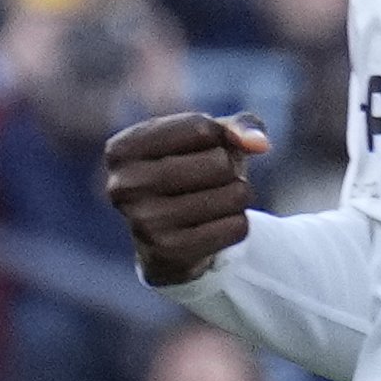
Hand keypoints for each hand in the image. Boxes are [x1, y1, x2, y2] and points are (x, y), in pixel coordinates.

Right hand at [99, 111, 265, 284]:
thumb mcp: (210, 141)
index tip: (196, 152)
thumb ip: (238, 127)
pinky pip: (236, 228)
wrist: (168, 237)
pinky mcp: (168, 253)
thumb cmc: (190, 173)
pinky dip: (237, 225)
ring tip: (213, 203)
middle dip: (229, 169)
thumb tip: (259, 144)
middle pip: (218, 163)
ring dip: (237, 196)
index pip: (201, 128)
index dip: (216, 137)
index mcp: (121, 150)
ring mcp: (143, 222)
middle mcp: (123, 186)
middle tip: (209, 182)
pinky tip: (213, 227)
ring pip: (233, 195)